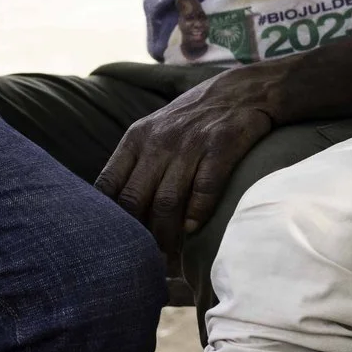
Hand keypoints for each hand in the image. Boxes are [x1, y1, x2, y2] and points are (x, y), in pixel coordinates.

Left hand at [97, 71, 278, 252]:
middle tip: (142, 261)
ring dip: (167, 235)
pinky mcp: (222, 145)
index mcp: (136, 139)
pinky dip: (198, 212)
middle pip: (136, 199)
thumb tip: (112, 209)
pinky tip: (194, 228)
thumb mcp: (155, 131)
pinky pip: (205, 187)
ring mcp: (191, 143)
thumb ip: (135, 163)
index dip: (106, 219)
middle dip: (137, 236)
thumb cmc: (195, 118)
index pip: (108, 186)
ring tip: (169, 257)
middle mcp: (159, 141)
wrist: (245, 90)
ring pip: (168, 200)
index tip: (112, 243)